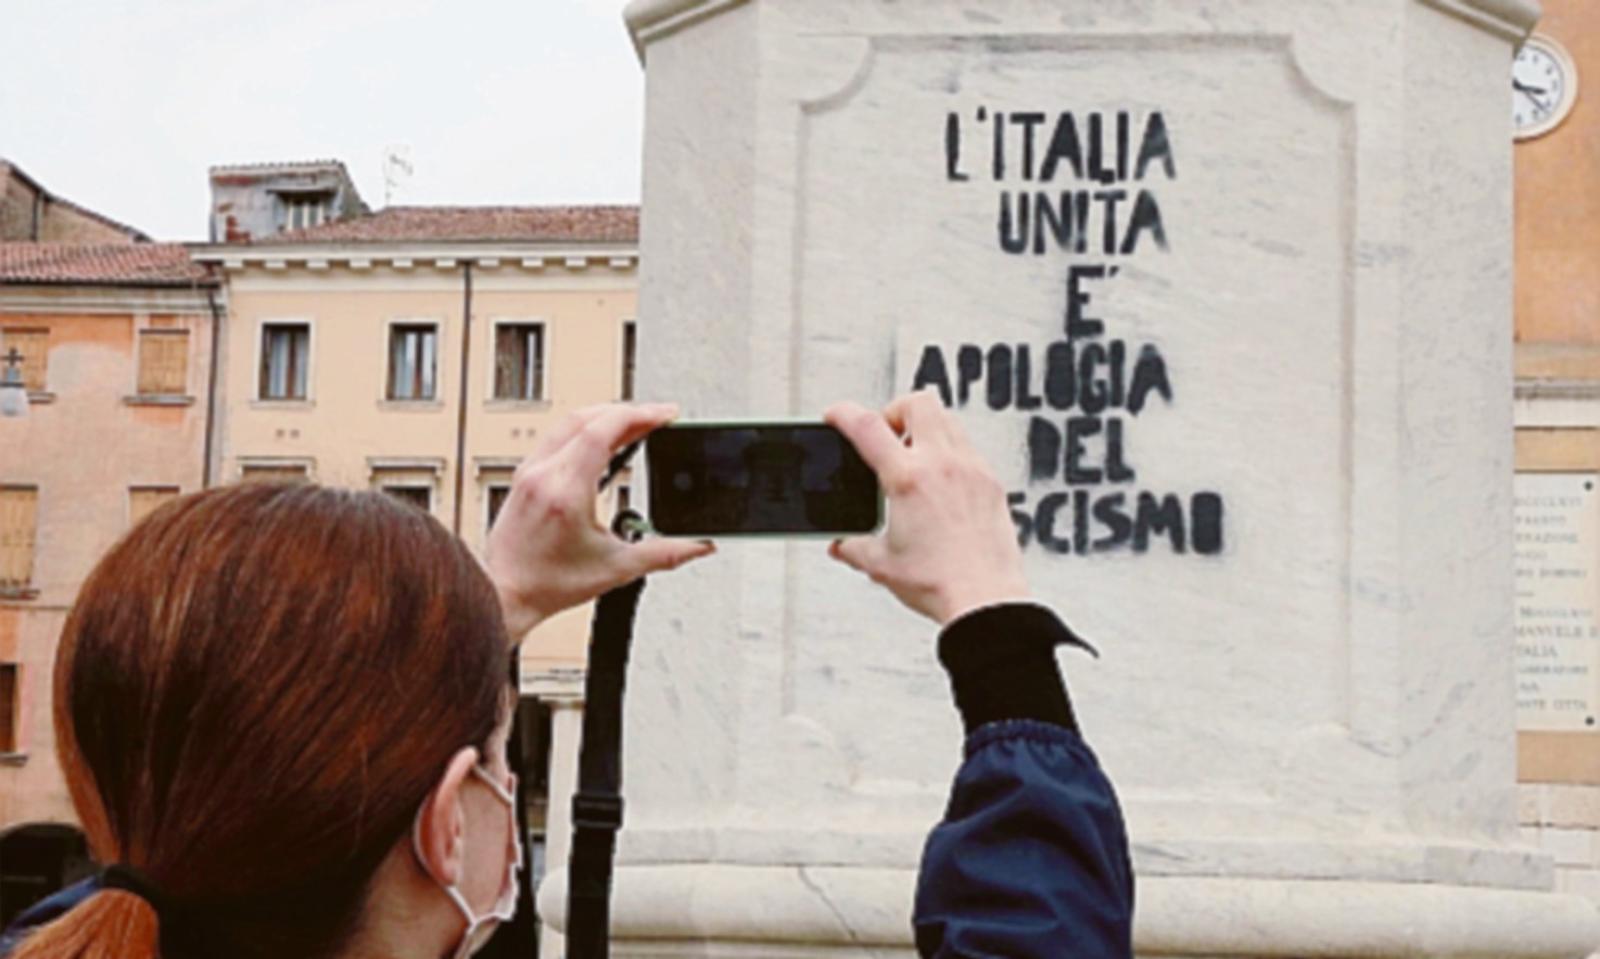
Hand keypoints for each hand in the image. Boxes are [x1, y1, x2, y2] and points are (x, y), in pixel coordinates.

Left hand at [486, 403, 714, 641]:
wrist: (504, 594)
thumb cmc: (546, 584)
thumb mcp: (615, 570)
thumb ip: (664, 554)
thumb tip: (698, 545)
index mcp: (566, 491)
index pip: (603, 430)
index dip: (640, 415)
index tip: (665, 413)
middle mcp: (544, 474)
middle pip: (588, 418)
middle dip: (628, 411)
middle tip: (658, 417)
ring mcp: (530, 472)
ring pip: (569, 421)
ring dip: (605, 415)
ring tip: (635, 423)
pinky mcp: (525, 476)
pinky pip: (557, 435)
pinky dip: (584, 427)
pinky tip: (601, 438)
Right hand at [825, 391, 1029, 624]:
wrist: (986, 601)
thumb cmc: (940, 584)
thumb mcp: (882, 565)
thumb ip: (854, 548)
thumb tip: (842, 545)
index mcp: (908, 479)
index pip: (867, 426)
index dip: (843, 414)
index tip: (835, 416)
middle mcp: (943, 465)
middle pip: (918, 402)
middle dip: (895, 411)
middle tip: (886, 437)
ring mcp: (972, 470)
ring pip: (948, 420)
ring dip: (925, 428)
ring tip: (912, 459)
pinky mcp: (991, 484)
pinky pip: (968, 448)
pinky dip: (949, 452)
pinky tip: (941, 483)